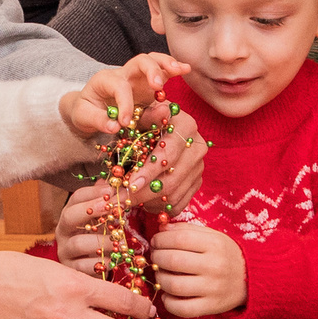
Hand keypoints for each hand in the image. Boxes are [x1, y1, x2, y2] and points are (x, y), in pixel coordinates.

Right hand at [51, 182, 118, 274]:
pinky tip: (116, 259)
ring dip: (102, 240)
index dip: (94, 192)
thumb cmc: (97, 238)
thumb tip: (115, 182)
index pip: (77, 197)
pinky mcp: (71, 270)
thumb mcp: (101, 218)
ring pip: (79, 243)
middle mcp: (63, 231)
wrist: (89, 266)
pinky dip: (103, 262)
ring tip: (120, 240)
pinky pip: (86, 266)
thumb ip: (106, 201)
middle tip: (112, 207)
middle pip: (69, 216)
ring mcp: (64, 251)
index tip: (112, 190)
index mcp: (70, 214)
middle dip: (91, 210)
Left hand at [59, 53, 190, 141]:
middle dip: (151, 70)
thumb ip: (98, 120)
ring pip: (154, 61)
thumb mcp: (83, 116)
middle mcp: (123, 74)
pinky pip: (162, 72)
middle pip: (139, 61)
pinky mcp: (148, 84)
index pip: (119, 86)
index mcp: (105, 80)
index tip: (124, 122)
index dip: (124, 103)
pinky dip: (174, 69)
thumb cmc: (86, 110)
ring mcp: (138, 77)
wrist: (88, 108)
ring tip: (180, 70)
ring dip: (167, 64)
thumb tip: (114, 126)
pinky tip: (186, 69)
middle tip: (158, 86)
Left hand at [127, 97, 205, 214]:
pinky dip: (159, 207)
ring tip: (125, 201)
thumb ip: (146, 116)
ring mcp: (199, 166)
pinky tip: (142, 203)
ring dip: (148, 202)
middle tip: (118, 200)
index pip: (168, 154)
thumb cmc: (142, 120)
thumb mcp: (139, 114)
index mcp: (185, 125)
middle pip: (171, 179)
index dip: (149, 171)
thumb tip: (161, 111)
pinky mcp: (196, 181)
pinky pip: (180, 203)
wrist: (154, 128)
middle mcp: (197, 146)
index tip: (130, 184)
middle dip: (142, 193)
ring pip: (174, 194)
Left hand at [149, 221, 244, 317]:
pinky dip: (168, 302)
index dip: (161, 239)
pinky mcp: (211, 306)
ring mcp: (213, 288)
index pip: (179, 238)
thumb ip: (187, 230)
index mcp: (215, 244)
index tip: (156, 242)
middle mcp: (215, 266)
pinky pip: (182, 308)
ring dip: (160, 279)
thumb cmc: (225, 254)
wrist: (251, 278)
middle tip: (156, 258)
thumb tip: (161, 230)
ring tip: (161, 275)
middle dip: (156, 258)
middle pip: (173, 261)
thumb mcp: (212, 236)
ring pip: (174, 285)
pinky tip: (168, 295)